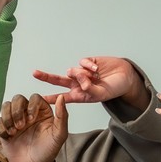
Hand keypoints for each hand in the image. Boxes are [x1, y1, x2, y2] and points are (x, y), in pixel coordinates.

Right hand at [0, 94, 69, 161]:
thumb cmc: (47, 152)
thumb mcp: (59, 135)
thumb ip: (62, 116)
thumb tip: (62, 97)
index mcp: (42, 111)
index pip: (34, 98)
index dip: (31, 106)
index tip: (31, 119)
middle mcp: (27, 113)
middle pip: (18, 99)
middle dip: (17, 111)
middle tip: (20, 126)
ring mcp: (15, 120)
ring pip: (6, 106)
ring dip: (7, 118)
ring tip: (13, 132)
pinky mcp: (4, 129)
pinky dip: (1, 128)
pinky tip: (8, 137)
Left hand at [32, 57, 149, 111]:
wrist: (125, 77)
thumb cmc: (114, 89)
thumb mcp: (101, 95)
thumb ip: (89, 89)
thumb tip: (80, 79)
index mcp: (78, 95)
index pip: (61, 98)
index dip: (50, 98)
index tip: (39, 99)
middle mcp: (77, 84)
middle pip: (58, 80)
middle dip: (46, 77)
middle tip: (35, 73)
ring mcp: (82, 72)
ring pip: (72, 71)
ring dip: (82, 74)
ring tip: (95, 76)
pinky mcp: (87, 62)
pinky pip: (82, 62)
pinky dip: (88, 66)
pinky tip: (97, 69)